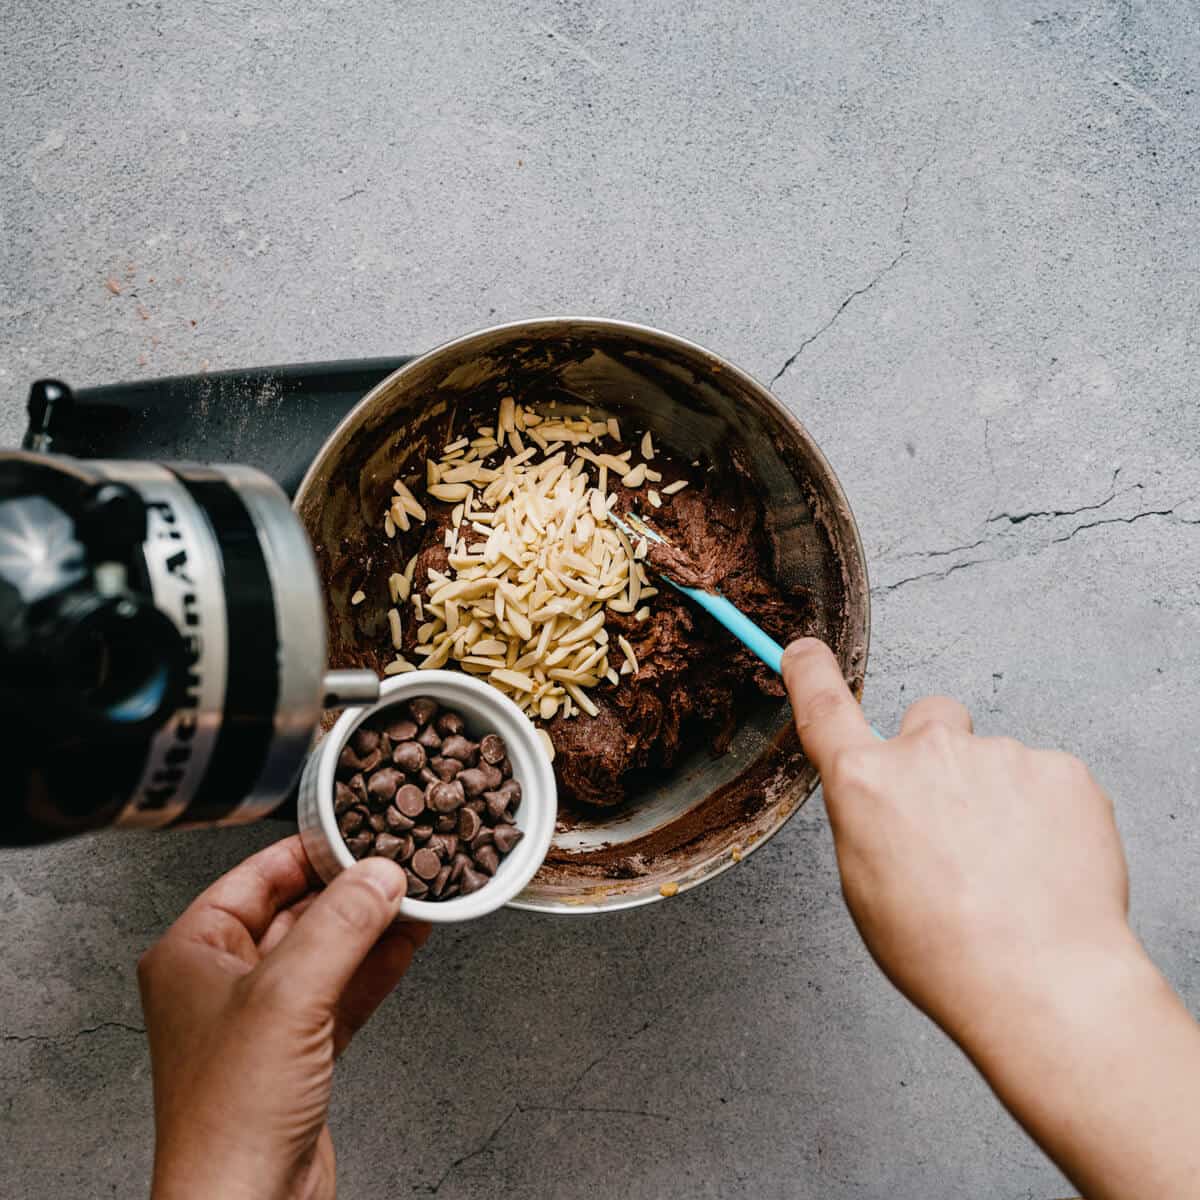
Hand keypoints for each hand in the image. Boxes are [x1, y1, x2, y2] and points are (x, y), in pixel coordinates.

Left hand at [138, 835, 428, 1199]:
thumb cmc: (228, 1119)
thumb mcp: (288, 995)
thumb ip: (340, 924)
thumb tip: (380, 873)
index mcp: (193, 952)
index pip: (258, 875)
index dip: (312, 849)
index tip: (360, 830)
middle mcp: (224, 980)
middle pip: (298, 909)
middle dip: (352, 886)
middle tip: (400, 861)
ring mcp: (264, 1018)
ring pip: (328, 949)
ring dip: (373, 923)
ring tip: (418, 893)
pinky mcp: (300, 1052)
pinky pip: (345, 989)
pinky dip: (379, 964)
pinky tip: (410, 940)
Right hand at [781, 637, 1129, 1039]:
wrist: (1040, 979)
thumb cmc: (943, 950)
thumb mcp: (865, 888)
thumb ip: (869, 819)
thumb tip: (888, 800)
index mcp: (865, 782)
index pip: (823, 705)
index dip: (810, 672)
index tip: (804, 651)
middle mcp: (926, 751)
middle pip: (929, 718)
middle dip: (938, 754)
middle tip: (956, 821)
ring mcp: (998, 754)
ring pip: (992, 756)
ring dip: (995, 794)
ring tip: (1007, 866)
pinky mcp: (1060, 769)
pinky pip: (1045, 777)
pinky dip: (1045, 812)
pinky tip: (1044, 863)